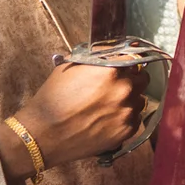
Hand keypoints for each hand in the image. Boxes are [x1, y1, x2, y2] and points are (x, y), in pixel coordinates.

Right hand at [0, 61, 145, 178]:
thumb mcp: (70, 67)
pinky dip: (124, 118)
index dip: (129, 61)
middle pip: (142, 78)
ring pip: (139, 99)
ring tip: (106, 107)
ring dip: (128, 100)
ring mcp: (128, 111)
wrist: (42, 135)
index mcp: (112, 70)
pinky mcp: (127, 130)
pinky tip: (105, 120)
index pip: (135, 57)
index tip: (126, 64)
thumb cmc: (52, 100)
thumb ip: (96, 57)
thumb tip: (115, 49)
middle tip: (113, 88)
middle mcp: (125, 89)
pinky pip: (134, 119)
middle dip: (130, 80)